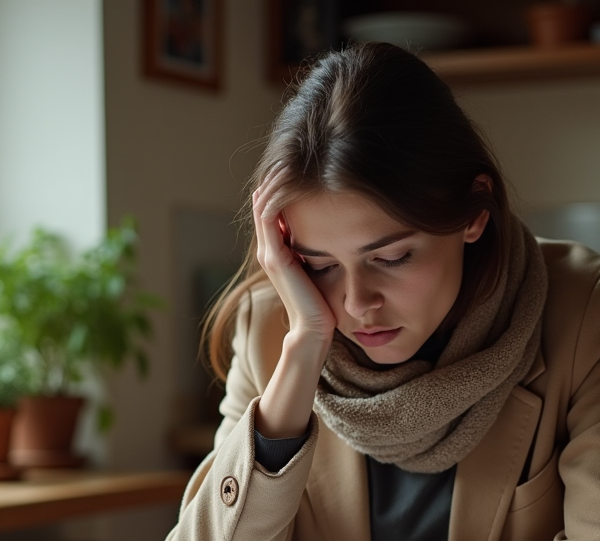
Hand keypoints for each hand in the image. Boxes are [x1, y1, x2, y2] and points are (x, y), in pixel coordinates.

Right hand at [252, 172, 336, 345]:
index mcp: (279, 253)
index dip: (283, 190)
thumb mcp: (320, 269)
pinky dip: (273, 199)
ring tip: (282, 158)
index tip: (297, 166)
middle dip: (276, 180)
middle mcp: (269, 251)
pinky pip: (269, 219)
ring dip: (272, 184)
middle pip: (266, 206)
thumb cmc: (322, 304)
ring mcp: (270, 254)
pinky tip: (281, 179)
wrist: (314, 329)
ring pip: (265, 208)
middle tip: (286, 152)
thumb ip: (317, 251)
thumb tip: (335, 230)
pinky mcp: (277, 257)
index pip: (275, 213)